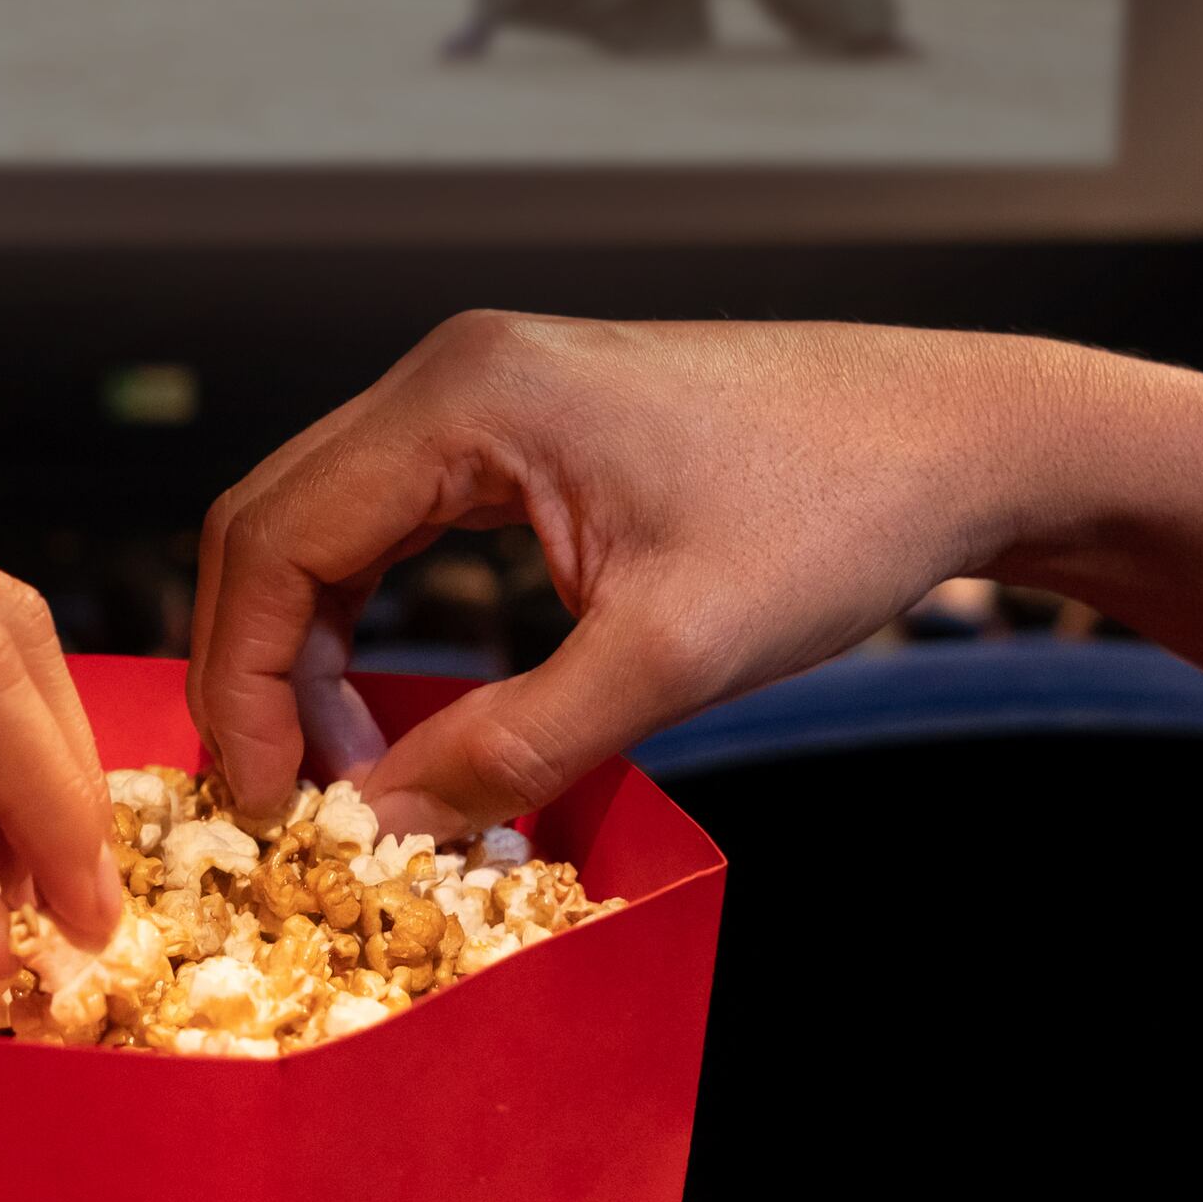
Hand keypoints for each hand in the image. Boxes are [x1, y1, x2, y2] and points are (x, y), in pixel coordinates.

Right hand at [191, 315, 1078, 832]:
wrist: (958, 438)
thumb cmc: (835, 516)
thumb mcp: (668, 658)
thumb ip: (509, 745)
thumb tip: (375, 827)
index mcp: (464, 397)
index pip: (275, 542)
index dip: (244, 687)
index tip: (267, 807)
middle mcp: (453, 373)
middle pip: (275, 524)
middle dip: (259, 674)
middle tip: (287, 806)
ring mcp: (486, 392)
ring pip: (327, 526)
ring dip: (312, 652)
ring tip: (352, 775)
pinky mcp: (524, 426)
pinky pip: (395, 522)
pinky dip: (372, 617)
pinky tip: (403, 707)